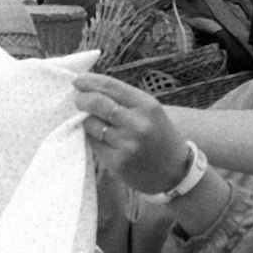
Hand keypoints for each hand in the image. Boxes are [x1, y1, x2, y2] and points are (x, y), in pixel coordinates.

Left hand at [73, 73, 193, 193]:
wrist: (174, 171)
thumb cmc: (158, 136)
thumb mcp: (150, 111)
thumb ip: (124, 100)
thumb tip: (91, 88)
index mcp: (147, 105)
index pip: (111, 86)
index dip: (90, 82)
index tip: (78, 81)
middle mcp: (137, 123)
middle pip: (98, 104)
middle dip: (82, 99)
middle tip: (78, 100)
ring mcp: (127, 144)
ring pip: (92, 125)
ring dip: (86, 121)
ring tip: (93, 121)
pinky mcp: (117, 162)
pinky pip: (94, 143)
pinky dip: (92, 137)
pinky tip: (99, 137)